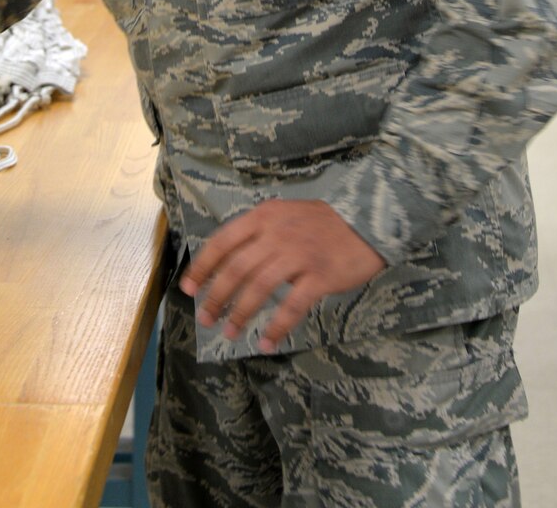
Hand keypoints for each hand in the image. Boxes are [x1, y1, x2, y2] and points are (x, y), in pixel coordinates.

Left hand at [180, 199, 385, 351]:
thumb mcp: (285, 214)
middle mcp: (277, 234)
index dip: (202, 267)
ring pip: (259, 288)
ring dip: (240, 313)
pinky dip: (276, 327)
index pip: (222, 241)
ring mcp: (299, 255)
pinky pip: (291, 306)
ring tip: (229, 332)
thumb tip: (228, 259)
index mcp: (264, 216)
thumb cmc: (322, 222)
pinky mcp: (320, 276)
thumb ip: (259, 231)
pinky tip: (266, 342)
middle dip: (216, 296)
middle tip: (207, 319)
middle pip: (236, 268)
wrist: (368, 222)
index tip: (188, 288)